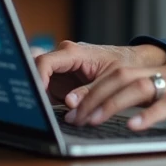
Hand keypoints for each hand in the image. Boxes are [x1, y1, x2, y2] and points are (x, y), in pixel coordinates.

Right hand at [33, 40, 165, 103]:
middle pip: (36, 70)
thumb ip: (89, 91)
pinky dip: (45, 102)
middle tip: (34, 108)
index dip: (37, 79)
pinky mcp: (61, 82)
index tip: (36, 96)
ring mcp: (60, 70)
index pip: (45, 62)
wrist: (132, 63)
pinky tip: (47, 113)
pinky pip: (46, 91)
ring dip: (38, 97)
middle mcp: (63, 58)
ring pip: (38, 81)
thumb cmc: (124, 64)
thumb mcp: (110, 79)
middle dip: (33, 88)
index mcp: (74, 52)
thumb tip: (70, 103)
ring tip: (40, 113)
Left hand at [64, 61, 165, 131]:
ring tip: (92, 121)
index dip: (94, 87)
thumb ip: (157, 98)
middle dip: (93, 97)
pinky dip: (147, 116)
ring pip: (138, 87)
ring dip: (110, 105)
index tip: (73, 103)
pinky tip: (133, 127)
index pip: (120, 72)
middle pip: (122, 77)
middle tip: (74, 115)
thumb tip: (125, 110)